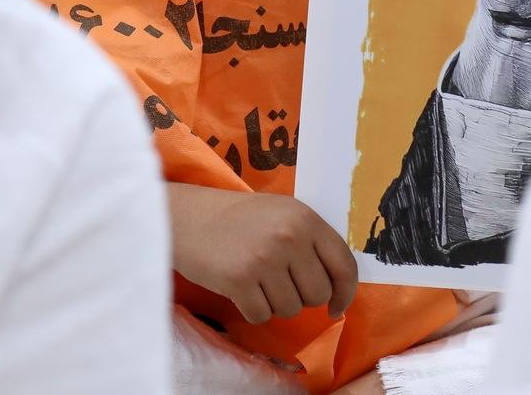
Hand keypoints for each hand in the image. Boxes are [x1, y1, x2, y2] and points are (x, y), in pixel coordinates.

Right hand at [167, 185, 358, 326]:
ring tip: (254, 279)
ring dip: (274, 303)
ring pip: (290, 309)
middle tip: (276, 281)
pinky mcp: (239, 280)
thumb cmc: (237, 219)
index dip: (344, 293)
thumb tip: (336, 290)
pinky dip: (251, 309)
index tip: (335, 307)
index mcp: (305, 218)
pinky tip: (239, 288)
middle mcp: (289, 236)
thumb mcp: (281, 214)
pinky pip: (261, 316)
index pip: (344, 265)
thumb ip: (311, 243)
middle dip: (300, 297)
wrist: (186, 217)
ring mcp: (265, 258)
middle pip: (317, 294)